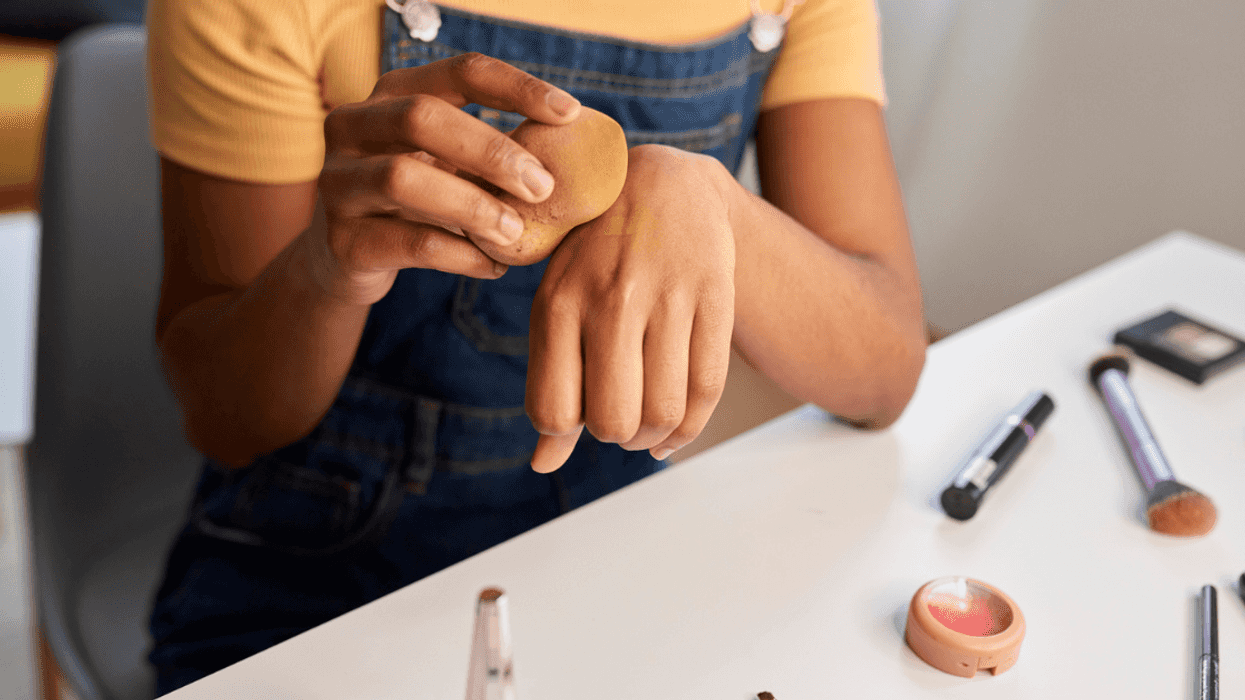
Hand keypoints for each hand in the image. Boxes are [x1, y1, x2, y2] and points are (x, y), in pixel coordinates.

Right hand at [311, 53, 581, 303]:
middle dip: (492, 151)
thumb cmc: (418, 201)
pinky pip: (408, 242)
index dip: (517, 88)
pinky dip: (460, 254)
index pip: (459, 72)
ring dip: (472, 205)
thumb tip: (583, 158)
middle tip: (543, 186)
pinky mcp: (343, 240)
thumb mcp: (447, 164)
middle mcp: (354, 127)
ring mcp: (339, 183)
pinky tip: (493, 265)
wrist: (347, 258)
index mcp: (392, 94)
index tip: (570, 112)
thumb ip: (492, 153)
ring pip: (403, 179)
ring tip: (516, 232)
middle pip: (422, 119)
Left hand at [526, 145, 736, 471]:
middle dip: (618, 438)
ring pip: (665, 411)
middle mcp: (610, 297)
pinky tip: (676, 429)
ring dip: (655, 435)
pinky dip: (691, 427)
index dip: (567, 435)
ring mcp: (666, 295)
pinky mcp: (713, 295)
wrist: (662, 183)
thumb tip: (543, 466)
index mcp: (558, 301)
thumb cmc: (597, 258)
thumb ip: (550, 382)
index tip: (580, 418)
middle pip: (614, 421)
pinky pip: (707, 388)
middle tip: (621, 422)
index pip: (554, 411)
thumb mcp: (559, 305)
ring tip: (648, 424)